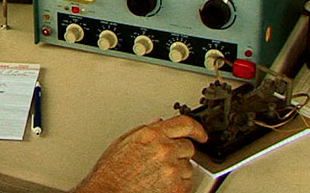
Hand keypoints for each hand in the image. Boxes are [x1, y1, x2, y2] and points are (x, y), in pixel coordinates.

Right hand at [73, 115, 207, 192]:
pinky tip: (162, 186)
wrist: (108, 192)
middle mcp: (164, 149)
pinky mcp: (176, 188)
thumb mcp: (123, 142)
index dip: (197, 129)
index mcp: (152, 134)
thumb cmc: (111, 172)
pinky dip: (178, 186)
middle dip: (180, 154)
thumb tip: (159, 123)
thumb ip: (144, 130)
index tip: (201, 135)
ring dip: (178, 171)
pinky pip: (187, 185)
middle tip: (165, 162)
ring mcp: (172, 169)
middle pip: (188, 147)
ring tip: (158, 176)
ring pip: (188, 168)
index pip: (185, 124)